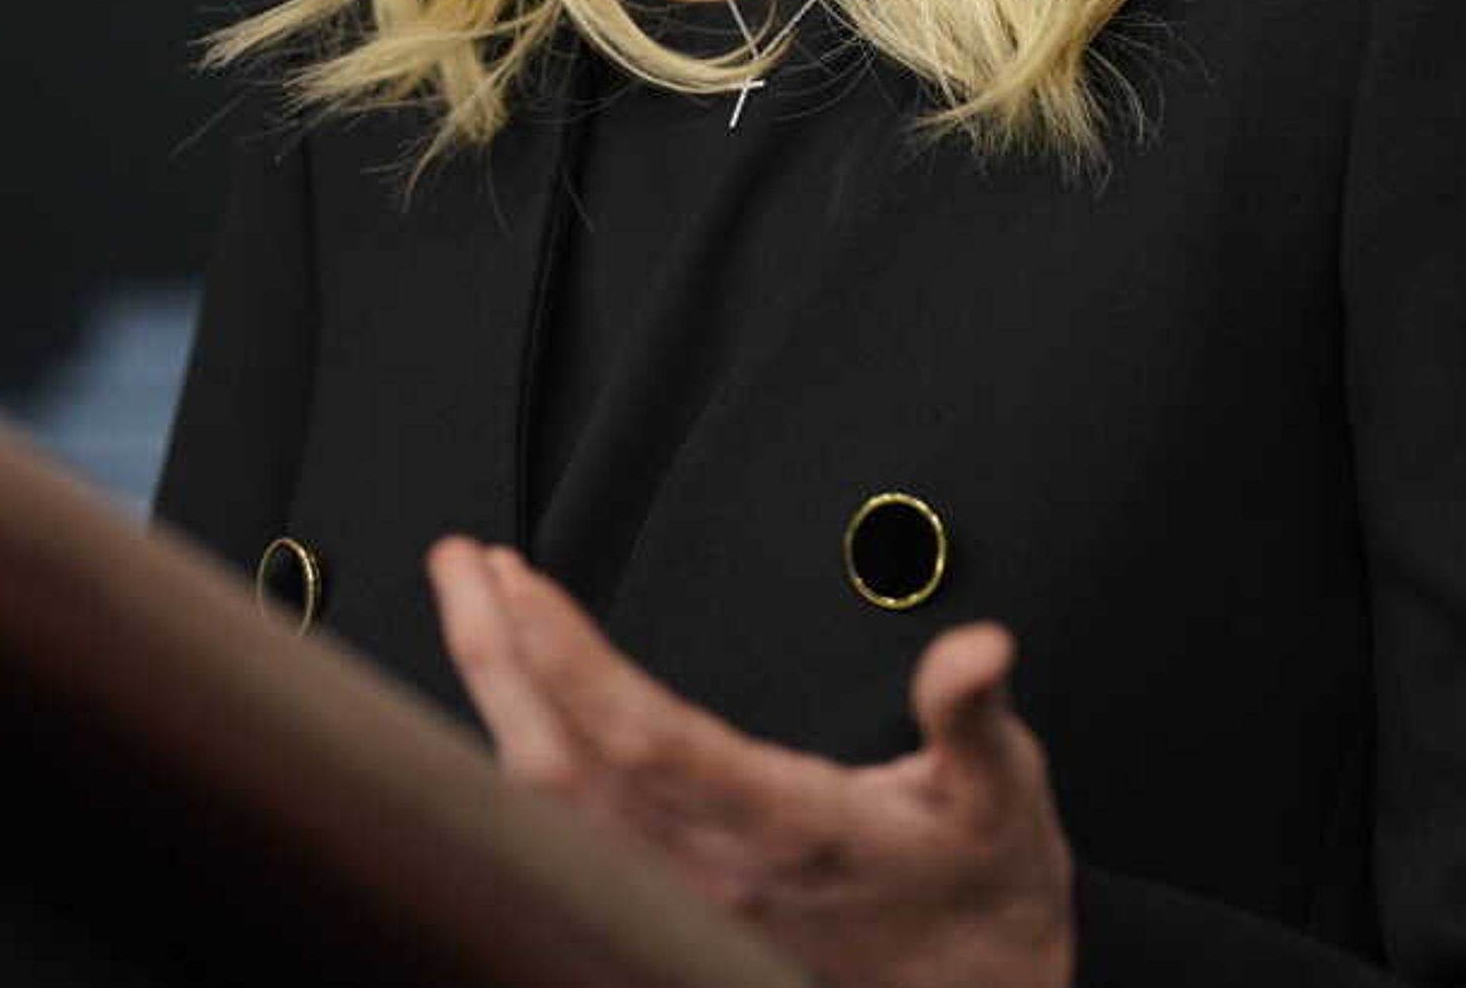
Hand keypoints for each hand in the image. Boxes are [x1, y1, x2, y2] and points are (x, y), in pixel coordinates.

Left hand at [426, 535, 1075, 987]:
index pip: (645, 741)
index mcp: (789, 827)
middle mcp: (715, 867)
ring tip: (473, 601)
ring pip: (548, 802)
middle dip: (498, 655)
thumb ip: (973, 716)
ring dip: (497, 696)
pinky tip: (509, 697)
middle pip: (564, 765)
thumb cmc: (981, 888)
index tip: (517, 584)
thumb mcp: (1003, 796)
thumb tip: (981, 647)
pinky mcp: (670, 903)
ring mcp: (683, 893)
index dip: (569, 665)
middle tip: (462, 561)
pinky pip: (563, 831)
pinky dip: (518, 752)